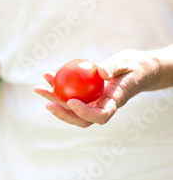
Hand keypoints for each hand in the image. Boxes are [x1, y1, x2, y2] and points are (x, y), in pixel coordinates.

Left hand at [34, 48, 167, 127]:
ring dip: (54, 99)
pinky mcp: (89, 97)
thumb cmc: (136, 64)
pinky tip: (48, 77)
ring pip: (72, 108)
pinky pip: (72, 95)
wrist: (140, 70)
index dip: (85, 113)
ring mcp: (95, 103)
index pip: (100, 116)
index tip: (72, 101)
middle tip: (47, 101)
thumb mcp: (127, 61)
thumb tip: (100, 72)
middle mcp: (103, 107)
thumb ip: (115, 66)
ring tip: (38, 87)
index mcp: (115, 102)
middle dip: (62, 113)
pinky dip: (58, 88)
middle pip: (81, 118)